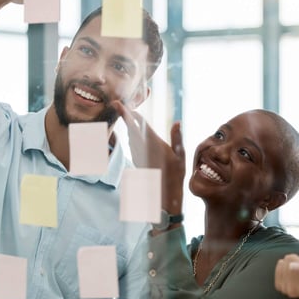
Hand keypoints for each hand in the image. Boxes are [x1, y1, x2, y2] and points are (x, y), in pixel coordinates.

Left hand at [113, 101, 185, 215]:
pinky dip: (132, 136)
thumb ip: (177, 138)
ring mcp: (137, 154)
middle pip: (130, 127)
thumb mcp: (180, 155)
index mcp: (152, 142)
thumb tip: (177, 122)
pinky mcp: (137, 160)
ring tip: (128, 116)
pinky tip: (134, 134)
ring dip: (129, 126)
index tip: (120, 104)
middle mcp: (142, 147)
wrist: (163, 194)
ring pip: (130, 136)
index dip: (128, 113)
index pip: (138, 123)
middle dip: (124, 115)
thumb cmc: (175, 174)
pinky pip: (132, 144)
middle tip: (118, 104)